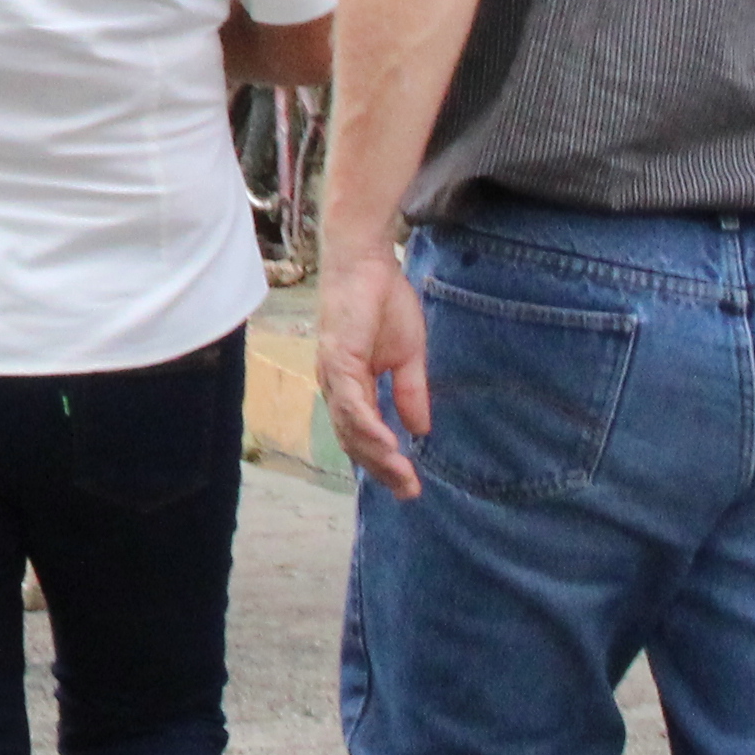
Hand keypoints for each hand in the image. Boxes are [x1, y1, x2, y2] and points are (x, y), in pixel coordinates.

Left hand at [319, 244, 430, 495]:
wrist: (368, 263)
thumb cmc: (385, 303)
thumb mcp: (409, 356)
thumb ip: (410, 392)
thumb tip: (420, 429)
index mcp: (351, 385)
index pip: (364, 434)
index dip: (385, 461)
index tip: (411, 485)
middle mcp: (336, 384)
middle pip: (354, 438)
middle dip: (382, 468)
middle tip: (409, 492)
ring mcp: (334, 371)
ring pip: (350, 425)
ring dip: (376, 453)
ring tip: (402, 475)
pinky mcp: (338, 356)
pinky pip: (351, 399)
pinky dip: (366, 424)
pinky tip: (386, 443)